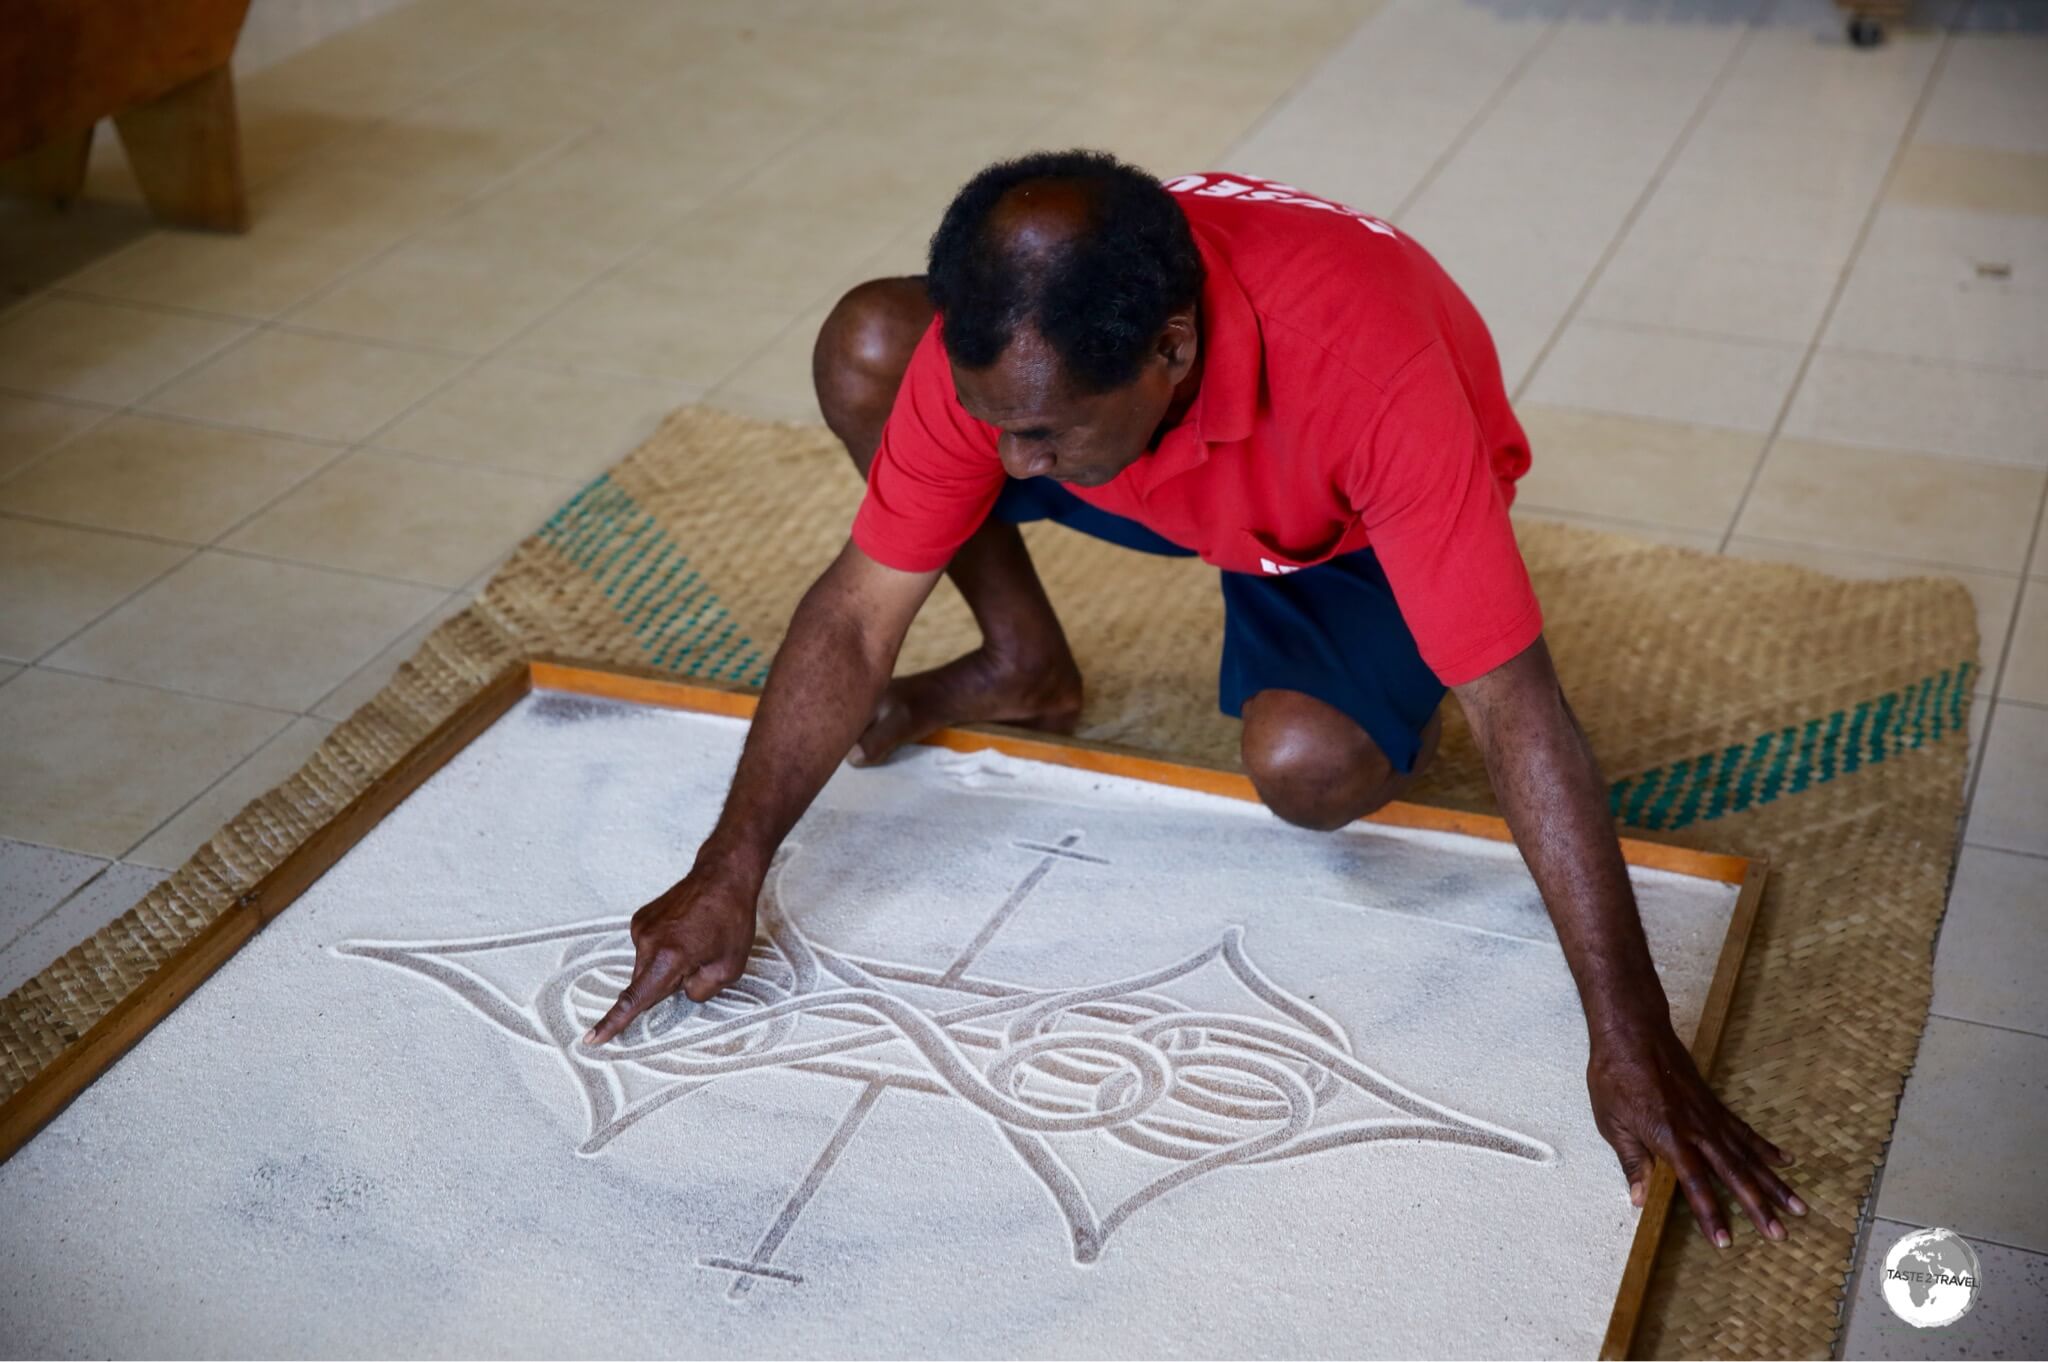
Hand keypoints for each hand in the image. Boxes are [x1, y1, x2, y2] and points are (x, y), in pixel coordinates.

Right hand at [582, 867, 758, 1045]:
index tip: (592, 1039)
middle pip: (646, 984)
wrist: (723, 876)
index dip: (613, 1023)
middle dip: (668, 985)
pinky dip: (664, 949)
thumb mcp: (729, 969)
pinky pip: (649, 948)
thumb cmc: (732, 920)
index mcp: (669, 958)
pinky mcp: (641, 919)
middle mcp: (649, 942)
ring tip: (696, 941)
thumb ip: (700, 991)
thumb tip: (680, 992)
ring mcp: (641, 927)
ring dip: (667, 964)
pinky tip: (686, 932)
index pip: (635, 999)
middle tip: (699, 962)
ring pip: (648, 966)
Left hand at [1587, 1019, 1806, 1246]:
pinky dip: (1765, 1148)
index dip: (1710, 1214)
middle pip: (1733, 1174)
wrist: (1632, 1032)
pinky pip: (1744, 1131)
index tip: (1725, 1241)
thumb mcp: (1611, 1122)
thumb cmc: (1614, 1076)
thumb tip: (1639, 1200)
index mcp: (1668, 1137)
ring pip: (1747, 1155)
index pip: (1694, 1184)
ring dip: (1773, 1183)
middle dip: (1757, 1206)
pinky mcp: (1714, 1104)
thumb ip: (1632, 1162)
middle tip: (1781, 1234)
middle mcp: (1696, 1130)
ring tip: (1798, 1207)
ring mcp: (1709, 1116)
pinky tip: (1785, 1162)